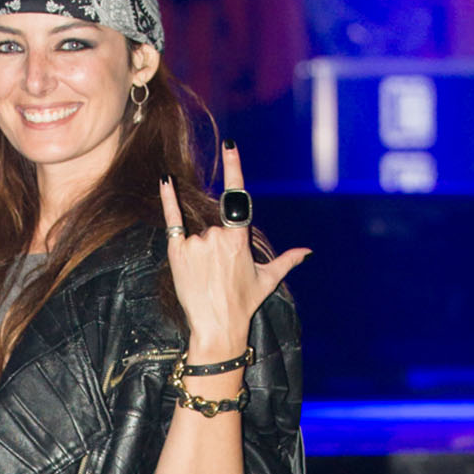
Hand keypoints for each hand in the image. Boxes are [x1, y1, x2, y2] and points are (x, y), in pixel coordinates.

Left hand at [160, 146, 309, 355]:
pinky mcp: (177, 251)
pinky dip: (169, 200)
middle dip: (219, 245)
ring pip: (199, 233)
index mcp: (239, 239)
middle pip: (217, 225)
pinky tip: (165, 181)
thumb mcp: (267, 280)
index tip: (230, 146)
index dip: (234, 168)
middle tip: (220, 273)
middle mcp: (217, 236)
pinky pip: (174, 220)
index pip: (237, 196)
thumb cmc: (243, 304)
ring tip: (205, 277)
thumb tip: (307, 252)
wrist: (217, 328)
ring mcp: (196, 243)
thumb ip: (287, 260)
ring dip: (202, 249)